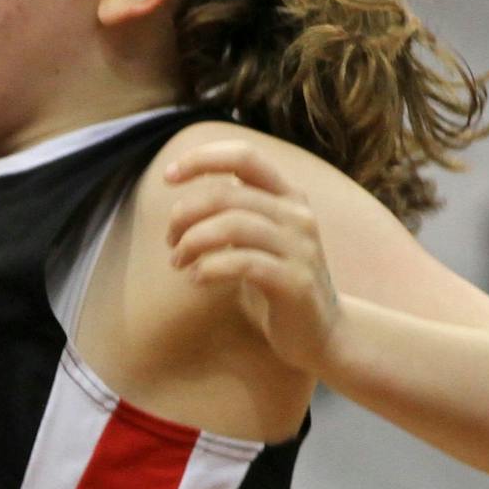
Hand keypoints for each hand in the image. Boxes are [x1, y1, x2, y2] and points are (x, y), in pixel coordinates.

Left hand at [165, 139, 340, 372]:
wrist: (320, 332)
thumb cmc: (276, 279)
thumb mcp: (257, 236)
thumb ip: (234, 211)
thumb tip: (183, 197)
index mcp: (287, 196)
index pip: (244, 157)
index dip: (202, 159)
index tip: (168, 176)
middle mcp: (298, 215)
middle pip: (227, 195)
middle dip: (185, 213)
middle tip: (170, 240)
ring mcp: (300, 248)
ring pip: (233, 226)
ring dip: (192, 242)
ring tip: (178, 261)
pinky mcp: (295, 282)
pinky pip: (243, 264)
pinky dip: (210, 268)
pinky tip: (196, 279)